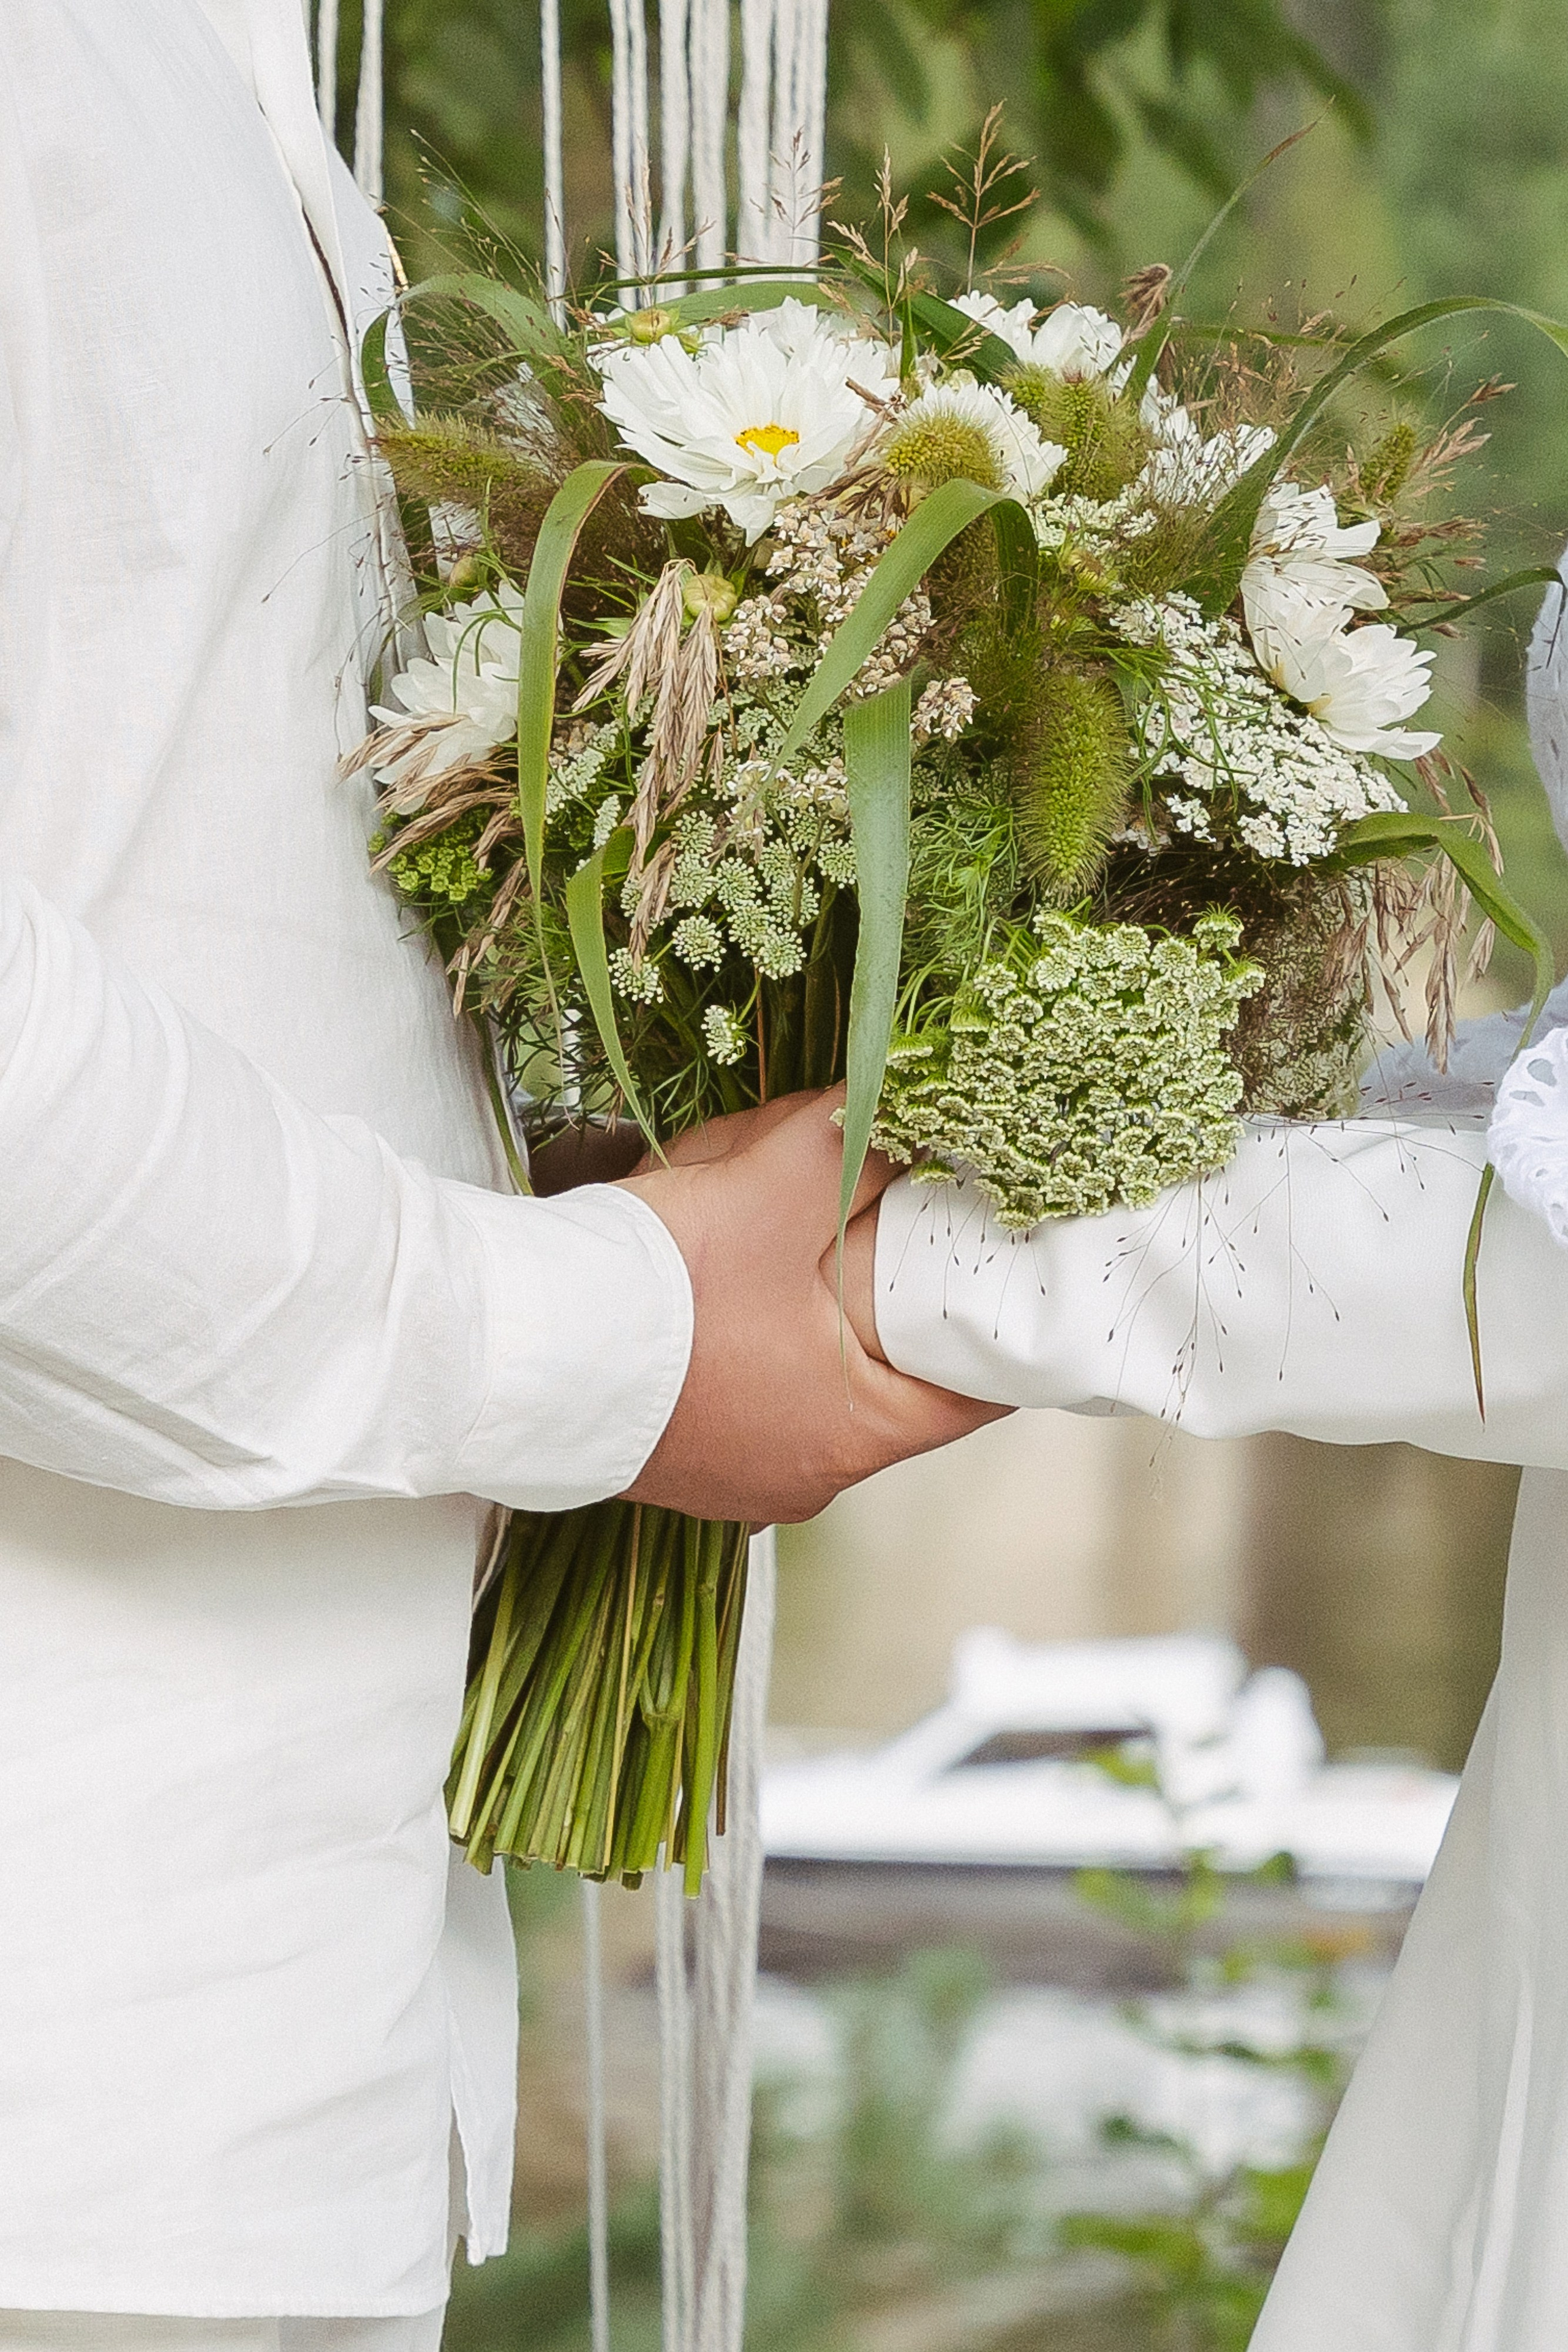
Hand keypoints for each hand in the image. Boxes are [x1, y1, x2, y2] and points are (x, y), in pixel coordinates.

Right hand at [618, 1091, 1008, 1521]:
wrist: (508, 1347)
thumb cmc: (649, 1291)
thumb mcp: (772, 1190)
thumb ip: (852, 1147)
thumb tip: (904, 1111)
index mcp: (852, 1432)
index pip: (975, 1388)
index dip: (997, 1319)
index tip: (1004, 1266)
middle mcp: (804, 1474)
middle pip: (886, 1372)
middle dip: (880, 1287)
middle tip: (886, 1217)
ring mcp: (740, 1475)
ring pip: (810, 1372)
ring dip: (804, 1302)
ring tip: (775, 1226)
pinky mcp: (684, 1458)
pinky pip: (745, 1387)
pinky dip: (746, 1331)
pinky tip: (715, 1279)